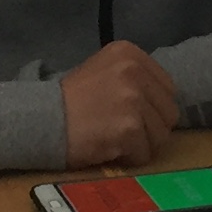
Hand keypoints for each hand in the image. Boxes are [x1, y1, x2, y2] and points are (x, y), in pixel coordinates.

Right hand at [62, 41, 178, 167]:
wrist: (42, 119)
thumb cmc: (72, 100)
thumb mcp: (104, 70)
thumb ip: (135, 79)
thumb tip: (162, 101)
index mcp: (130, 53)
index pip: (168, 88)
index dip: (152, 107)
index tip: (129, 113)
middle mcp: (134, 71)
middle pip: (169, 112)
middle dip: (150, 127)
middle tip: (123, 130)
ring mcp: (132, 99)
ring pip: (161, 135)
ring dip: (141, 144)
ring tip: (114, 138)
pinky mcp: (128, 128)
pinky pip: (144, 153)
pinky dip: (129, 158)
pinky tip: (108, 148)